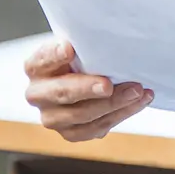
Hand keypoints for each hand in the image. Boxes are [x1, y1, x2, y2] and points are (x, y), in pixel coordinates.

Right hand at [23, 39, 152, 141]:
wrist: (84, 77)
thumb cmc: (82, 57)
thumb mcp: (78, 44)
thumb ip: (84, 43)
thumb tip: (107, 41)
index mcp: (36, 67)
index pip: (42, 59)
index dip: (55, 55)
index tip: (69, 49)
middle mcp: (38, 94)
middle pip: (61, 93)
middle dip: (87, 89)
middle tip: (108, 85)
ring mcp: (52, 117)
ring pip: (81, 115)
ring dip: (112, 104)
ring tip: (137, 91)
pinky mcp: (70, 132)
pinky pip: (95, 129)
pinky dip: (119, 115)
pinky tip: (138, 102)